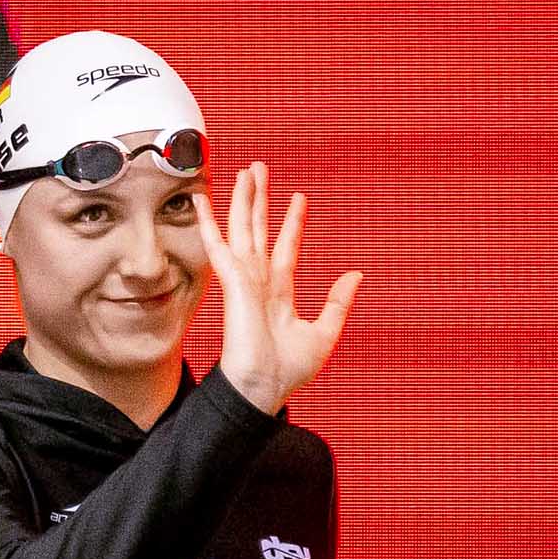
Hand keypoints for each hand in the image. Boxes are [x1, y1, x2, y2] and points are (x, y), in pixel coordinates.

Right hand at [193, 161, 362, 415]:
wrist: (262, 389)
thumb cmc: (287, 373)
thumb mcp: (324, 334)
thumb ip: (338, 302)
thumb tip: (356, 274)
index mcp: (279, 294)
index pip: (286, 248)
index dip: (292, 223)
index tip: (299, 198)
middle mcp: (259, 282)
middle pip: (259, 230)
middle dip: (259, 200)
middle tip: (259, 169)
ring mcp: (243, 280)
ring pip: (241, 229)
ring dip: (241, 200)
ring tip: (244, 171)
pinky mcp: (231, 282)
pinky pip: (217, 244)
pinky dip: (208, 221)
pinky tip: (201, 199)